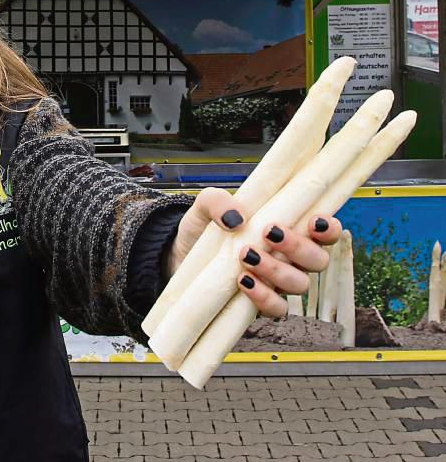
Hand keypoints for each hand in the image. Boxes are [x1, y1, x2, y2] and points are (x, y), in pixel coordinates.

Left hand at [166, 187, 341, 318]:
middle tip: (269, 232)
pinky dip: (264, 296)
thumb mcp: (204, 206)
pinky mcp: (261, 302)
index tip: (314, 222)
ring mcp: (278, 282)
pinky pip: (278, 308)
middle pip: (318, 260)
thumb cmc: (203, 228)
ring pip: (301, 284)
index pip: (325, 231)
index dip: (329, 229)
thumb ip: (218, 201)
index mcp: (287, 229)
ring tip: (245, 255)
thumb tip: (237, 217)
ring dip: (277, 270)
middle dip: (298, 247)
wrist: (179, 257)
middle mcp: (289, 257)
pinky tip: (243, 281)